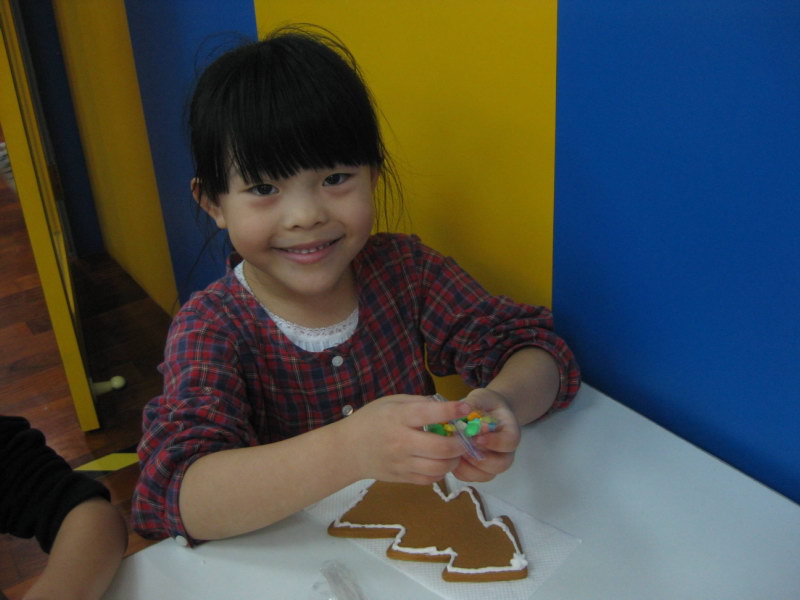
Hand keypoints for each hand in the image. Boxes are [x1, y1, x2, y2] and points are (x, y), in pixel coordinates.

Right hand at [344, 394, 470, 484]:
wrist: (347, 450)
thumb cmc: (371, 420)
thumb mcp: (392, 402)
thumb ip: (419, 403)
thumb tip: (446, 407)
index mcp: (398, 417)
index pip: (429, 414)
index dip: (451, 411)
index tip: (466, 408)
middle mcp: (401, 442)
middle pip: (441, 447)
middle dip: (460, 443)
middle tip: (464, 438)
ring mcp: (402, 463)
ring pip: (439, 467)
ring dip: (454, 459)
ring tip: (454, 452)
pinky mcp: (402, 478)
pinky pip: (430, 479)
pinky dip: (441, 471)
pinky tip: (439, 461)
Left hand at [452, 388, 520, 481]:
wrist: (485, 412)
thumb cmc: (484, 404)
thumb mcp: (481, 397)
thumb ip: (475, 402)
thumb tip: (464, 409)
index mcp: (510, 431)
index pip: (510, 441)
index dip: (494, 442)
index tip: (476, 438)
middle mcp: (506, 450)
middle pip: (502, 464)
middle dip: (481, 460)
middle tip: (462, 450)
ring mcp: (494, 462)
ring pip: (487, 475)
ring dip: (469, 468)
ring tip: (454, 455)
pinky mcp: (479, 470)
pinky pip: (472, 478)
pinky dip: (460, 471)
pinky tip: (450, 459)